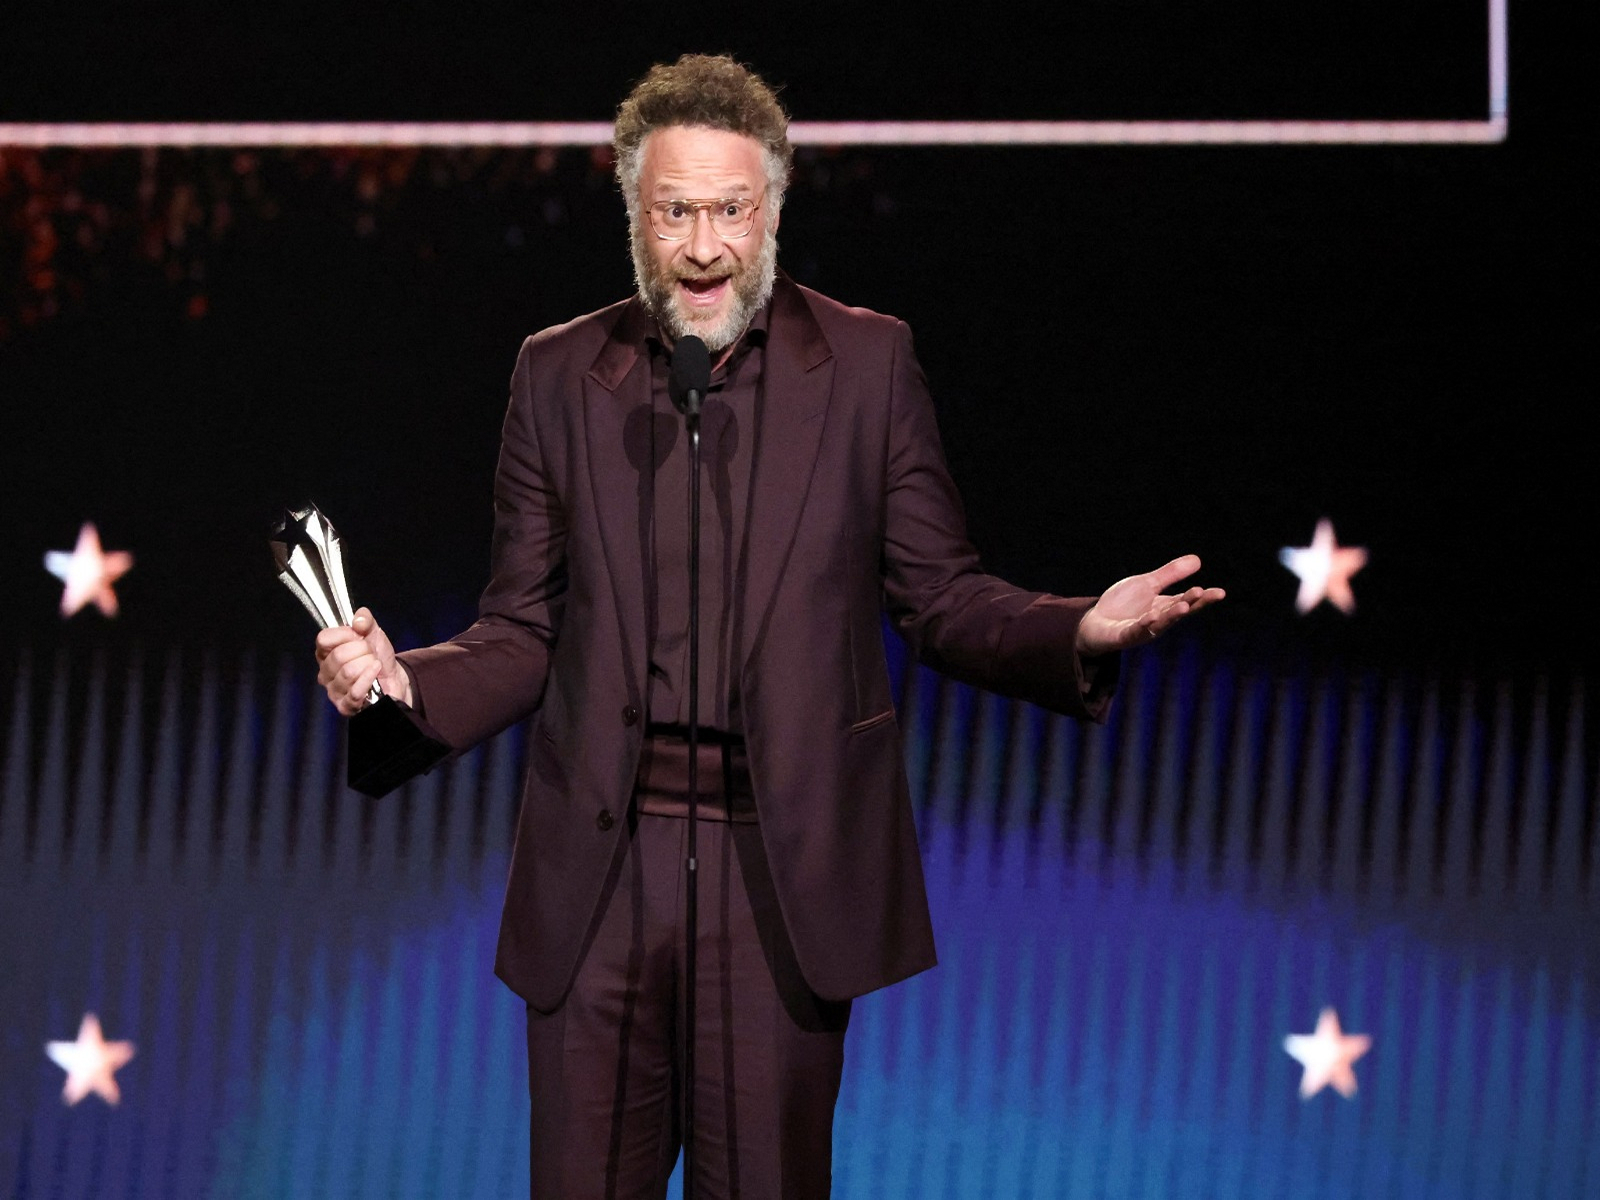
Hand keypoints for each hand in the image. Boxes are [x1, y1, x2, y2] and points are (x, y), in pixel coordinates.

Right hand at [314, 607, 411, 714]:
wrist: (394, 678)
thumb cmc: (377, 656)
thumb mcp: (373, 633)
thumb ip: (365, 620)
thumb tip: (358, 620)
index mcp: (326, 653)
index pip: (324, 639)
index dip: (345, 634)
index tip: (359, 636)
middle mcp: (325, 672)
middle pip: (338, 655)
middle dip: (363, 651)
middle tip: (370, 653)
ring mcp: (334, 690)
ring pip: (349, 672)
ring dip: (369, 665)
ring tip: (374, 665)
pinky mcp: (345, 706)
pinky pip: (355, 691)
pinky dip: (369, 678)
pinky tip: (376, 672)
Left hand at [1076, 554, 1224, 656]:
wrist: (1095, 622)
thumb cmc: (1122, 604)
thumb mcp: (1147, 584)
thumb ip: (1170, 574)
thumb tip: (1197, 560)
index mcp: (1164, 607)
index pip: (1188, 601)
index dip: (1204, 598)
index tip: (1221, 592)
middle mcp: (1157, 620)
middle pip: (1177, 611)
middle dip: (1189, 603)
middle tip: (1201, 592)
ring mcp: (1142, 630)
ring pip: (1160, 623)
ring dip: (1172, 615)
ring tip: (1184, 605)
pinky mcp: (1124, 636)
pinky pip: (1135, 631)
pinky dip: (1143, 625)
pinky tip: (1151, 617)